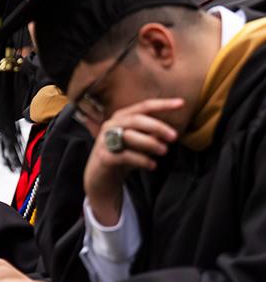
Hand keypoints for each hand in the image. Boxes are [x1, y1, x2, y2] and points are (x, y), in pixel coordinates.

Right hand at [83, 98, 181, 225]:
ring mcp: (105, 140)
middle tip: (174, 137)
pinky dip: (141, 159)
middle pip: (136, 119)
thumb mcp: (138, 143)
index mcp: (121, 118)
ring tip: (164, 151)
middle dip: (157, 126)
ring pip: (129, 136)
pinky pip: (125, 155)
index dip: (162, 104)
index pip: (143, 107)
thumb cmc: (121, 157)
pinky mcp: (104, 157)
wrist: (100, 179)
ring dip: (150, 142)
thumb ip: (151, 135)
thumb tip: (170, 131)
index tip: (181, 103)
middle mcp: (111, 125)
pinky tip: (152, 165)